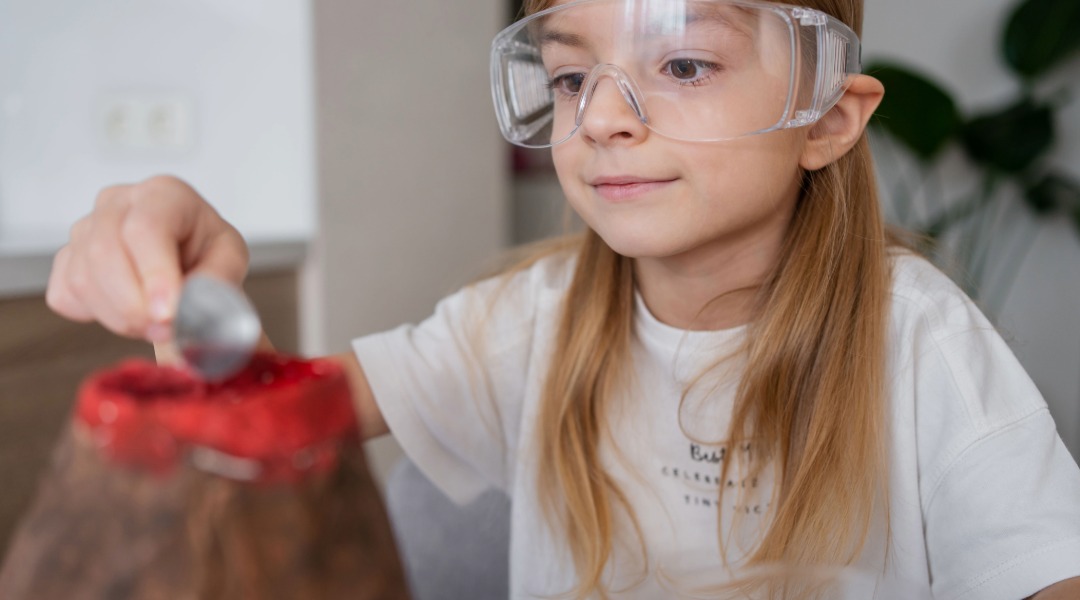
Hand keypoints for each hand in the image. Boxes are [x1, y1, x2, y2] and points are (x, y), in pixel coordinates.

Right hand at [46, 175, 249, 343]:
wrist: (186, 257)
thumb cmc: (207, 252)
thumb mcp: (229, 260)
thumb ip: (215, 284)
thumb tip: (188, 318)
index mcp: (164, 194)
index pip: (147, 227)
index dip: (155, 274)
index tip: (167, 315)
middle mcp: (117, 203)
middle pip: (105, 252)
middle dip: (134, 306)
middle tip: (165, 331)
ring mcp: (85, 228)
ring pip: (83, 279)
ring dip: (120, 316)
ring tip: (155, 323)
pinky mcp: (67, 257)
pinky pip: (66, 295)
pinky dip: (97, 315)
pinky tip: (127, 310)